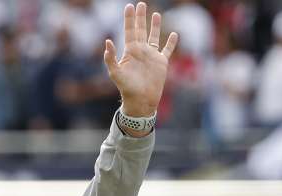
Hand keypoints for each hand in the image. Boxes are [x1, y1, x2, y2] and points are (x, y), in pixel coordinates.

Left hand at [103, 2, 177, 117]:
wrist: (141, 101)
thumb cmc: (127, 89)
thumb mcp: (116, 73)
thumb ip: (110, 58)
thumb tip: (107, 41)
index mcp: (130, 51)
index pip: (129, 30)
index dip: (129, 19)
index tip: (129, 6)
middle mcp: (140, 51)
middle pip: (140, 30)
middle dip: (140, 17)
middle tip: (141, 4)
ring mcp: (151, 56)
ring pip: (154, 37)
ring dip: (155, 26)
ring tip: (156, 14)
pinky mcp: (161, 63)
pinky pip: (167, 50)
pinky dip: (171, 42)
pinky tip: (174, 34)